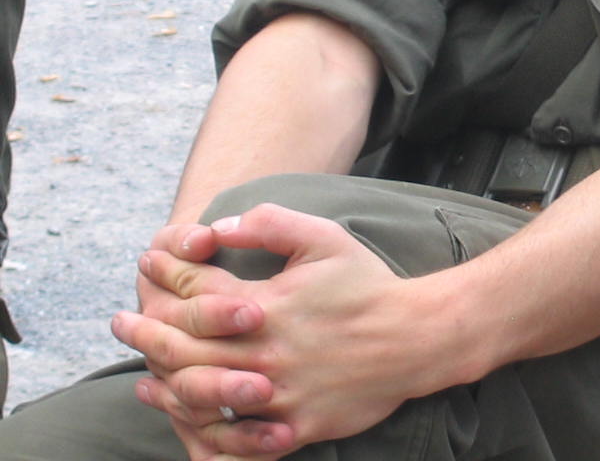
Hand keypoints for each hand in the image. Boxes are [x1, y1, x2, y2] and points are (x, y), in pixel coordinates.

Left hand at [114, 204, 458, 459]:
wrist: (415, 338)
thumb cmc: (368, 284)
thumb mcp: (324, 238)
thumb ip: (270, 223)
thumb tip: (218, 227)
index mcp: (268, 304)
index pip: (196, 292)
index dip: (165, 274)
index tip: (148, 262)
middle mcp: (265, 352)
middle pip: (183, 346)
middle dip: (143, 331)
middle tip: (120, 323)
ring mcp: (278, 394)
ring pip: (200, 397)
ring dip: (163, 387)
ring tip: (143, 379)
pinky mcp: (295, 426)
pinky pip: (238, 442)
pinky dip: (206, 435)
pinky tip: (192, 423)